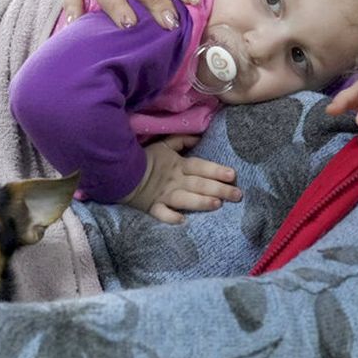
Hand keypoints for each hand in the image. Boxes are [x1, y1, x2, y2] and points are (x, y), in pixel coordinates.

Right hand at [121, 135, 241, 223]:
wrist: (120, 169)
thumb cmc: (145, 158)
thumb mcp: (164, 145)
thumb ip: (182, 140)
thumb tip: (199, 136)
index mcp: (178, 165)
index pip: (201, 166)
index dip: (216, 170)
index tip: (233, 175)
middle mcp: (174, 180)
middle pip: (199, 184)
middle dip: (219, 189)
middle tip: (237, 195)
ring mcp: (163, 194)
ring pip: (185, 198)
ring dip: (200, 201)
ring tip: (217, 204)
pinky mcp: (152, 206)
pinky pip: (161, 212)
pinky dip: (170, 216)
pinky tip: (182, 221)